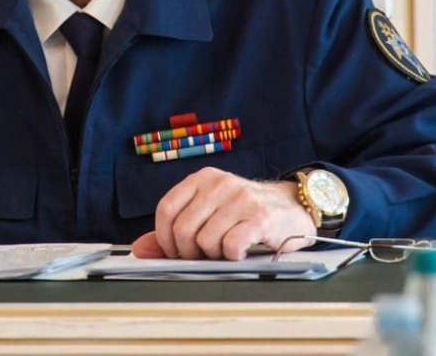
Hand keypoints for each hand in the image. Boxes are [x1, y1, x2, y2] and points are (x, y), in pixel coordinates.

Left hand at [131, 168, 316, 259]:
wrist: (294, 206)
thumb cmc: (246, 212)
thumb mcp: (210, 212)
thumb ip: (175, 230)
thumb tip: (141, 249)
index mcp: (203, 178)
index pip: (167, 209)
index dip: (164, 237)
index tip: (174, 251)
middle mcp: (220, 184)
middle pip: (183, 229)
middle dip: (188, 252)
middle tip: (203, 255)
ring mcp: (241, 199)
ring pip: (206, 240)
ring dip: (213, 255)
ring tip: (226, 250)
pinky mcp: (261, 217)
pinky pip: (231, 245)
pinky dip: (232, 256)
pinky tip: (241, 252)